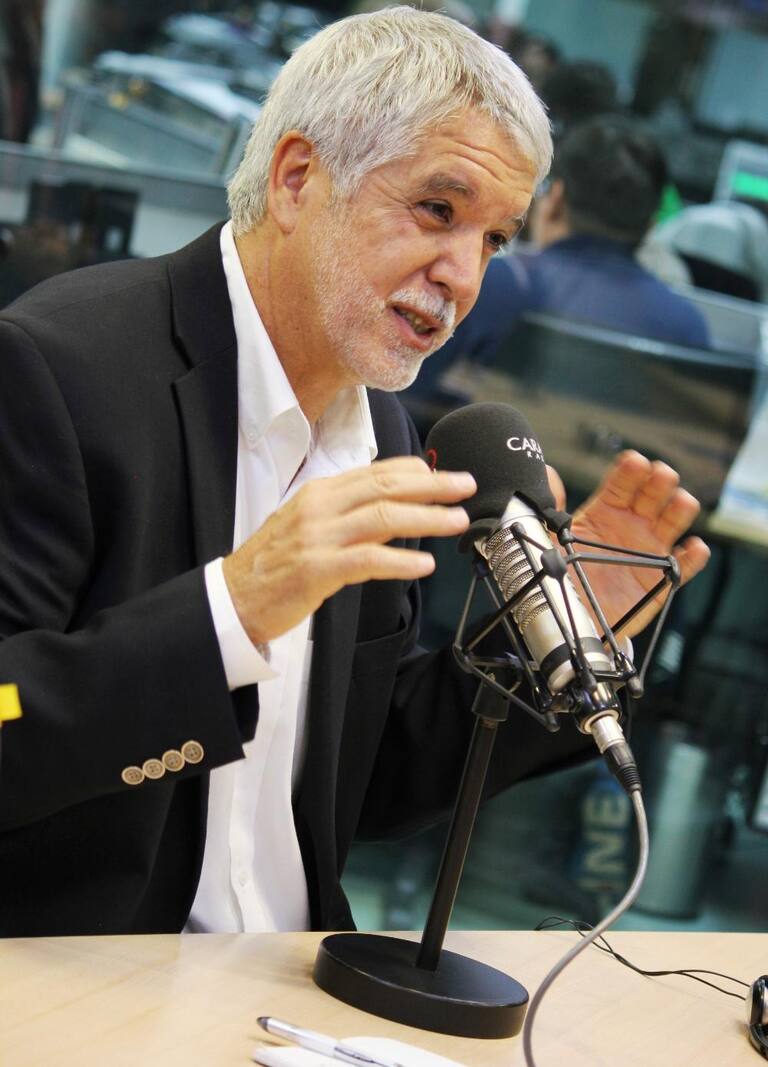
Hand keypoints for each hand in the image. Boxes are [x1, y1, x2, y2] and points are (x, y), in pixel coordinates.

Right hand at [223, 457, 475, 644]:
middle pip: (386, 488)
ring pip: (383, 518)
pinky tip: (424, 564)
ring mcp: (317, 537)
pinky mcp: (316, 570)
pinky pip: (367, 560)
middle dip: (433, 486)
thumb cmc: (273, 564)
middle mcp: (319, 507)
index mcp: (319, 492)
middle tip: (466, 487)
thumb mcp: (307, 523)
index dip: (416, 472)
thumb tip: (390, 506)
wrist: (232, 596)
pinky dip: (400, 561)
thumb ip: (345, 512)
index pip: (376, 472)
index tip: (444, 477)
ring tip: (457, 521)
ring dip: (427, 519)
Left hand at [549, 452, 710, 638]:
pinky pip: (684, 566)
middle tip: (659, 476)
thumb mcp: (551, 539)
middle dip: (660, 480)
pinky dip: (693, 557)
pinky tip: (693, 548)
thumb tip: (548, 474)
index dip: (630, 471)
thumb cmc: (563, 573)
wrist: (571, 617)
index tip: (634, 462)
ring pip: (674, 520)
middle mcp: (632, 525)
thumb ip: (551, 506)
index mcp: (606, 511)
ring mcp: (649, 550)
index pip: (623, 482)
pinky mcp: (662, 579)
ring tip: (679, 503)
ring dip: (680, 508)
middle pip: (654, 493)